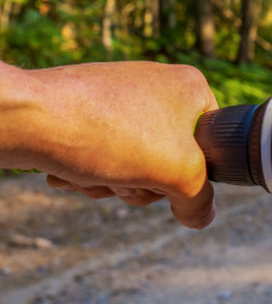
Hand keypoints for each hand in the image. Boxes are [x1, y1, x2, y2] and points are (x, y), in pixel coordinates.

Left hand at [0, 61, 218, 228]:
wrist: (26, 118)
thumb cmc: (109, 134)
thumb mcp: (179, 174)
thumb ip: (201, 199)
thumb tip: (201, 217)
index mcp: (190, 87)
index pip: (212, 146)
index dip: (190, 175)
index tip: (165, 181)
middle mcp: (156, 86)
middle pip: (169, 160)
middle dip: (143, 184)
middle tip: (125, 182)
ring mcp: (118, 97)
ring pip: (132, 162)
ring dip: (114, 183)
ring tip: (92, 175)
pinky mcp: (84, 109)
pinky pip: (101, 152)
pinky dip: (89, 170)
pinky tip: (69, 170)